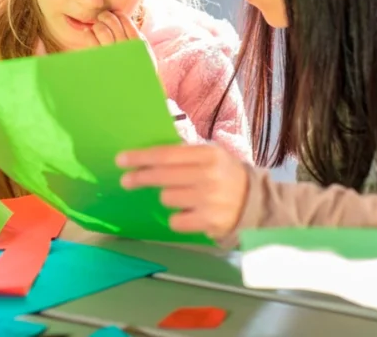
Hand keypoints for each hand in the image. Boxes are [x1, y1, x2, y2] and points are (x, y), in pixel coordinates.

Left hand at [90, 10, 156, 69]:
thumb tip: (124, 21)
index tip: (115, 14)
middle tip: (103, 17)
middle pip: (113, 23)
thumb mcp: (144, 55)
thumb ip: (137, 39)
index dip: (119, 15)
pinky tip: (89, 33)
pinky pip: (91, 42)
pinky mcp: (100, 62)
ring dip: (98, 24)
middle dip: (106, 16)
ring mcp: (112, 55)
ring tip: (98, 27)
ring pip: (102, 30)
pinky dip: (89, 34)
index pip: (126, 22)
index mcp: (138, 46)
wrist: (133, 95)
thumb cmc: (138, 73)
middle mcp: (125, 49)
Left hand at [117, 144, 248, 238]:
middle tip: (126, 180)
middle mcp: (208, 176)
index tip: (121, 160)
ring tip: (185, 196)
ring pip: (167, 199)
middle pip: (161, 177)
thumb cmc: (225, 175)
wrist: (255, 203)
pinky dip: (178, 218)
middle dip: (140, 177)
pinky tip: (191, 213)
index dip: (141, 157)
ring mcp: (209, 200)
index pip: (166, 155)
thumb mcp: (211, 155)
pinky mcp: (209, 222)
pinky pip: (175, 221)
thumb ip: (184, 153)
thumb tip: (148, 155)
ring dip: (169, 198)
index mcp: (208, 155)